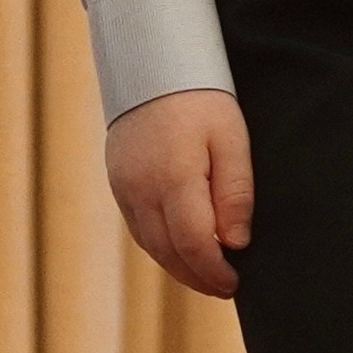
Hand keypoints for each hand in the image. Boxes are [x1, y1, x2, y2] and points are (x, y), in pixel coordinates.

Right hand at [105, 88, 253, 297]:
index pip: (194, 243)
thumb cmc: (201, 98)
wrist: (152, 64)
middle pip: (168, 252)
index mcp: (173, 179)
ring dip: (178, 266)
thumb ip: (234, 192)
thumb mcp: (232, 138)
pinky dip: (160, 246)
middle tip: (226, 289)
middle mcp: (140, 190)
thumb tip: (235, 243)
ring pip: (150, 244)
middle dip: (197, 277)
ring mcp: (123, 188)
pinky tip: (181, 250)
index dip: (214, 271)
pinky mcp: (117, 182)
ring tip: (207, 277)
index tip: (235, 283)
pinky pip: (138, 227)